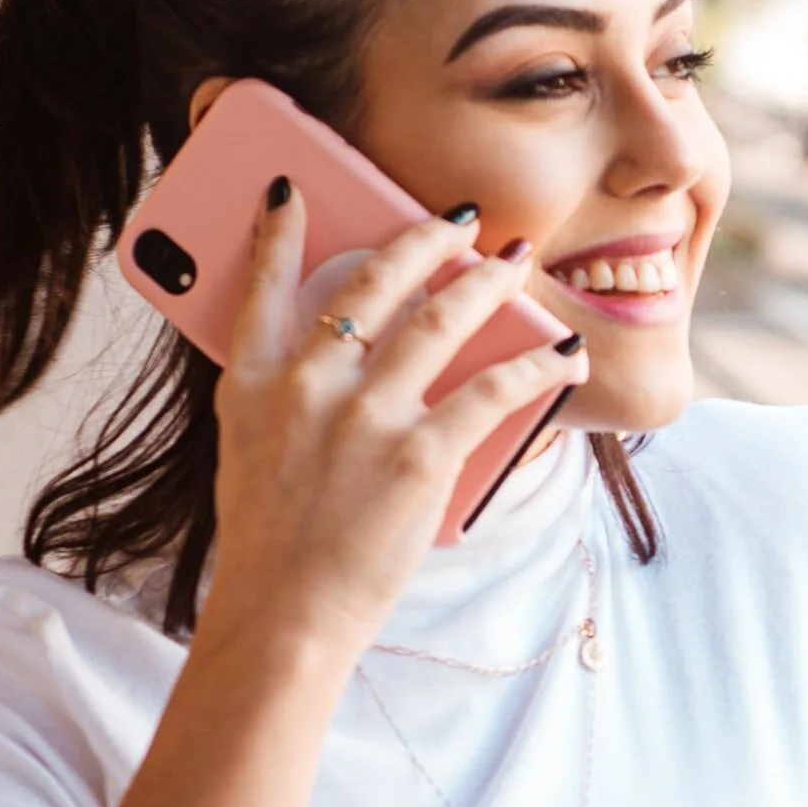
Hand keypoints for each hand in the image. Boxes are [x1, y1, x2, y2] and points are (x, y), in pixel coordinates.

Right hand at [205, 190, 588, 671]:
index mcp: (253, 385)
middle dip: (424, 238)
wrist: (282, 618)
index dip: (276, 231)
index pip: (260, 285)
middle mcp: (306, 387)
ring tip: (513, 262)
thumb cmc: (269, 546)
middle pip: (373, 283)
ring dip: (486, 282)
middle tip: (458, 218)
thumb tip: (334, 357)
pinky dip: (534, 366)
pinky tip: (560, 352)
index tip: (292, 188)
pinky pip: (490, 392)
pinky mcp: (418, 455)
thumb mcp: (247, 455)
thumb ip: (280, 399)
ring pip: (440, 320)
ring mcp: (364, 418)